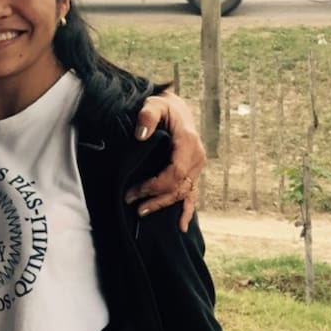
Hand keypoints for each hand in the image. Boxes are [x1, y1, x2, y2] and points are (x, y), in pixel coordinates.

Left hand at [126, 91, 205, 230]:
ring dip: (164, 204)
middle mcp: (196, 156)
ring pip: (183, 193)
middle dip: (156, 198)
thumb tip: (141, 134)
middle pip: (178, 187)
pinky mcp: (193, 171)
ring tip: (142, 212)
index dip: (155, 186)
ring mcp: (197, 165)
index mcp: (188, 143)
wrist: (176, 107)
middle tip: (134, 206)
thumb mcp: (153, 104)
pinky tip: (181, 226)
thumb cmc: (163, 106)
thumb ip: (147, 116)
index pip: (175, 173)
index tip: (135, 191)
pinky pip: (192, 193)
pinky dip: (187, 210)